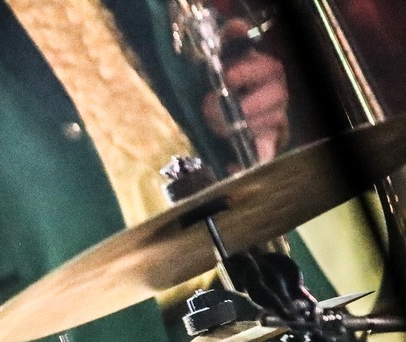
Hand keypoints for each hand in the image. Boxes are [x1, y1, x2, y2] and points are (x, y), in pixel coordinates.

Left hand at [203, 27, 288, 162]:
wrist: (232, 105)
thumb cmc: (229, 80)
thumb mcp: (228, 59)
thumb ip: (231, 41)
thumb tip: (236, 25)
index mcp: (269, 72)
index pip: (271, 69)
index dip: (249, 73)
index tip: (227, 77)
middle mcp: (278, 94)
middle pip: (274, 99)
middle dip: (241, 104)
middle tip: (211, 107)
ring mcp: (274, 119)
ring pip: (267, 124)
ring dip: (239, 127)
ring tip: (216, 127)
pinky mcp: (266, 141)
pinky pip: (265, 153)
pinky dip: (253, 160)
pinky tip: (233, 168)